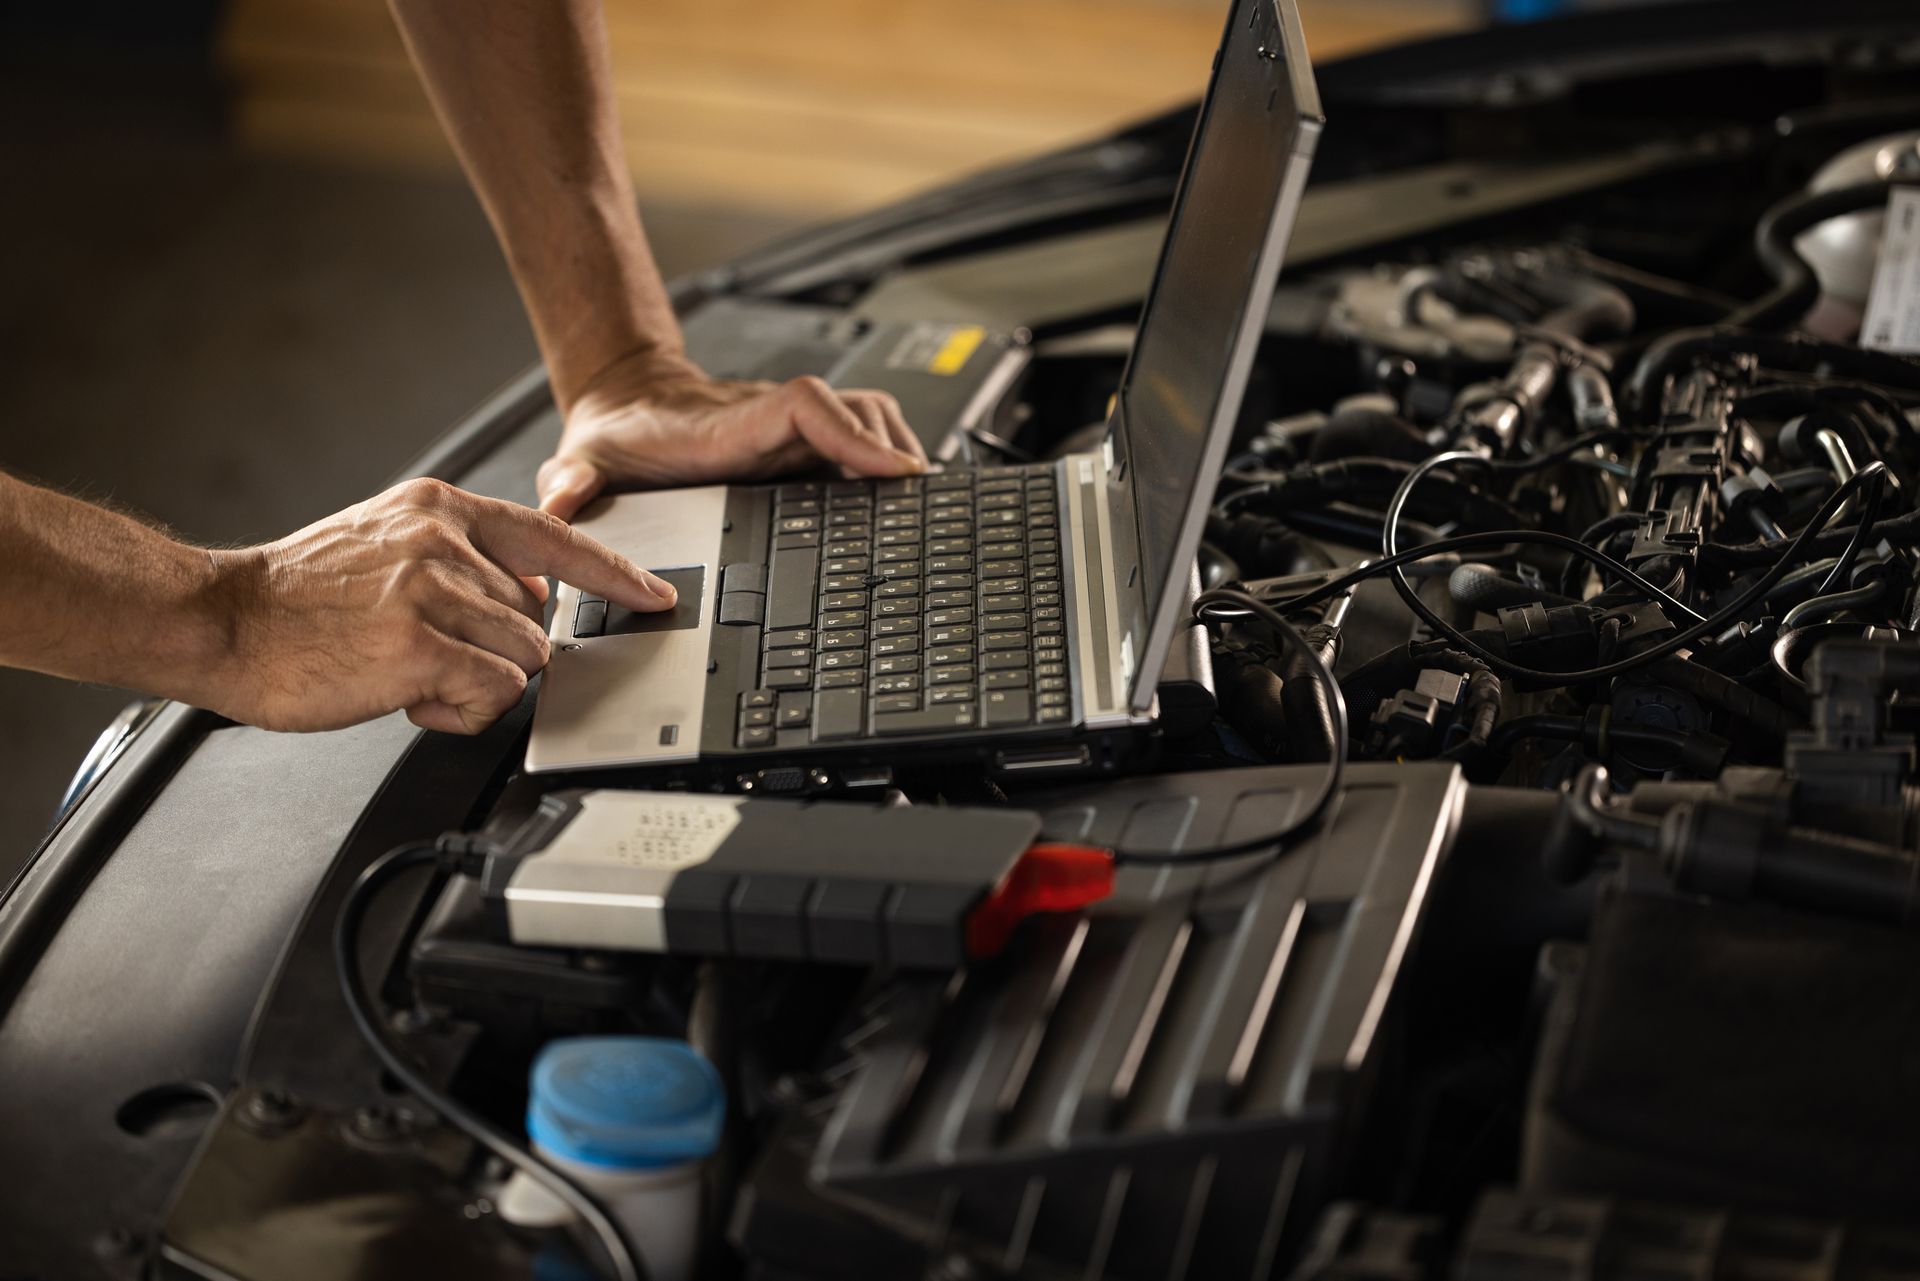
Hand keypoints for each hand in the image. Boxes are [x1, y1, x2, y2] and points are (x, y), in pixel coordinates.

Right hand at [206, 477, 674, 733]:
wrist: (224, 619)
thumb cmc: (299, 597)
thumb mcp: (388, 545)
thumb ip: (461, 559)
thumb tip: (529, 594)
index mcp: (440, 509)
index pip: (554, 537)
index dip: (614, 572)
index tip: (654, 594)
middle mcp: (443, 541)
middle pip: (537, 618)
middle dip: (496, 652)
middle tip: (429, 658)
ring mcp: (434, 591)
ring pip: (522, 659)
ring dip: (478, 686)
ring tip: (413, 677)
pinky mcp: (422, 645)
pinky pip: (495, 693)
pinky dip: (464, 711)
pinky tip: (414, 700)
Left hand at [535, 350, 928, 519]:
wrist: (626, 406)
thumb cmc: (616, 438)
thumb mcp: (583, 460)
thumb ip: (569, 481)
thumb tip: (559, 497)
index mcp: (730, 428)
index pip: (805, 407)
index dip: (852, 433)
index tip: (888, 469)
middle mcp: (772, 424)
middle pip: (857, 411)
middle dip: (893, 449)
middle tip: (920, 502)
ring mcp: (793, 432)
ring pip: (868, 419)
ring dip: (898, 451)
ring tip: (918, 502)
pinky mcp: (803, 445)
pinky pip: (862, 437)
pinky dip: (888, 457)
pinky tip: (898, 496)